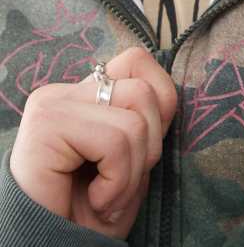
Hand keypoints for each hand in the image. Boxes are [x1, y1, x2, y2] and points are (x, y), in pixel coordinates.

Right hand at [9, 46, 176, 240]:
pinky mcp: (47, 124)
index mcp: (86, 93)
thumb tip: (168, 97)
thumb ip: (146, 121)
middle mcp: (65, 91)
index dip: (159, 105)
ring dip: (132, 172)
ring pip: (134, 120)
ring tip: (107, 195)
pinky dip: (117, 183)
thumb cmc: (90, 211)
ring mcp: (53, 103)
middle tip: (120, 182)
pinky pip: (115, 141)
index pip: (138, 61)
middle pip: (143, 91)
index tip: (141, 151)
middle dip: (149, 148)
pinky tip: (95, 200)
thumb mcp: (133, 159)